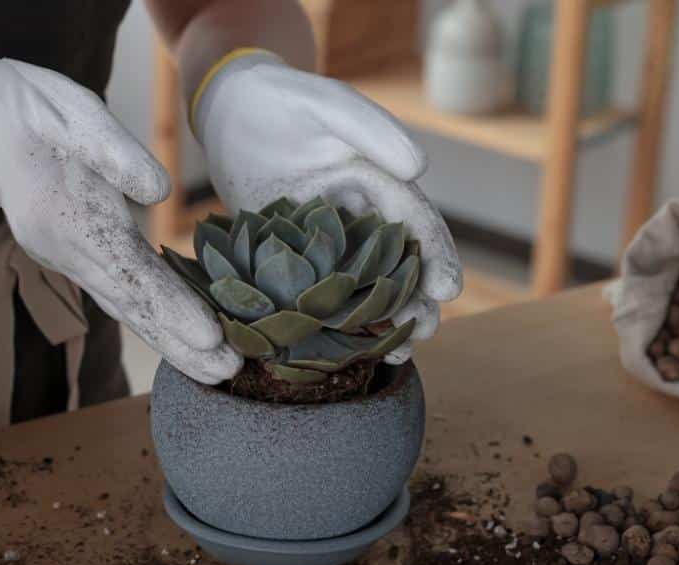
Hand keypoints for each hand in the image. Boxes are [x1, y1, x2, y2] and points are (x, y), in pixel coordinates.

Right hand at [0, 59, 241, 383]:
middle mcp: (73, 255)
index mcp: (73, 223)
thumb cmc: (37, 116)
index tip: (210, 337)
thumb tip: (157, 191)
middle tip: (230, 371)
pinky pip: (125, 299)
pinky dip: (158, 323)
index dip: (172, 307)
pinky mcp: (84, 260)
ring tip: (219, 371)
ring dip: (174, 343)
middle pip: (134, 308)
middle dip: (182, 343)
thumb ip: (115, 154)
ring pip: (130, 311)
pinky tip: (188, 343)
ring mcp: (75, 262)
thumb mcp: (76, 116)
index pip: (131, 275)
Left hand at [191, 52, 462, 362]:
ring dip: (381, 320)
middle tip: (428, 332)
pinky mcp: (289, 256)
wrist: (231, 109)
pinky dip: (328, 321)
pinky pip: (315, 293)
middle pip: (396, 266)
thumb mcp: (332, 107)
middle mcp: (359, 218)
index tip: (448, 288)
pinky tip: (337, 349)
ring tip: (397, 352)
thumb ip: (373, 130)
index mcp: (381, 184)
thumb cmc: (287, 99)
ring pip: (361, 288)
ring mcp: (325, 242)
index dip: (436, 256)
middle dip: (416, 301)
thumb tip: (419, 167)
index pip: (416, 224)